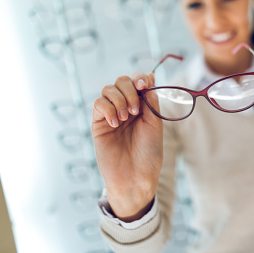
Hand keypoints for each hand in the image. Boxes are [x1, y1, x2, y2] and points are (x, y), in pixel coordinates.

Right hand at [91, 72, 162, 220]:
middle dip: (129, 90)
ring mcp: (111, 114)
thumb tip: (150, 76)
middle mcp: (126, 106)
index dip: (139, 78)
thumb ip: (151, 100)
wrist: (135, 176)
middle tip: (135, 110)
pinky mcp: (98, 124)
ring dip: (119, 100)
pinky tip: (115, 123)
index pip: (136, 81)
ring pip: (108, 89)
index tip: (143, 85)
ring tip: (125, 118)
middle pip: (121, 81)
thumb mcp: (155, 123)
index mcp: (142, 105)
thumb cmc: (148, 153)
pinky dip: (107, 109)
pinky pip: (98, 104)